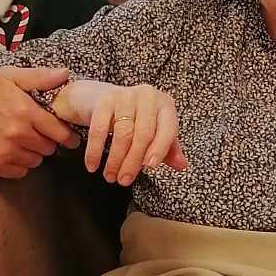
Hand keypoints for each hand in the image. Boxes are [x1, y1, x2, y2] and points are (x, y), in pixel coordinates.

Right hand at [0, 66, 77, 179]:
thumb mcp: (7, 76)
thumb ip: (38, 77)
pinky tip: (10, 151)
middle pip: (49, 148)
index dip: (67, 135)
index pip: (59, 132)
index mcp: (25, 111)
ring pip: (36, 161)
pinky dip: (19, 164)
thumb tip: (65, 74)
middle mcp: (17, 134)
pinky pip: (20, 172)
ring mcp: (5, 152)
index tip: (70, 138)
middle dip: (47, 141)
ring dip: (33, 153)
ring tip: (21, 141)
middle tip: (37, 133)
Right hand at [58, 79, 187, 185]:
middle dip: (133, 161)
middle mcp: (147, 97)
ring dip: (115, 160)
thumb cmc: (132, 117)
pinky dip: (95, 151)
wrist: (98, 97)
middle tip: (124, 180)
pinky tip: (93, 165)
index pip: (167, 129)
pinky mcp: (104, 100)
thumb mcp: (154, 129)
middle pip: (144, 134)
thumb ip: (169, 148)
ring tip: (110, 176)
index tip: (150, 167)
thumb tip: (181, 165)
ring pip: (122, 133)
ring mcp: (125, 96)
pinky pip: (99, 129)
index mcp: (164, 105)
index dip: (160, 149)